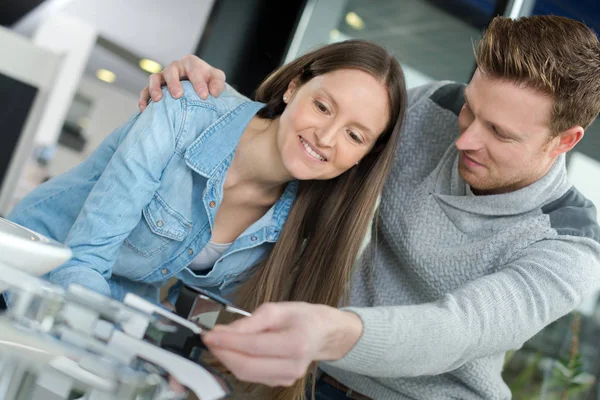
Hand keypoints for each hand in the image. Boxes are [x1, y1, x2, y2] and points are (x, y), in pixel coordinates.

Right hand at [139, 55, 226, 111]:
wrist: (199, 85)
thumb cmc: (208, 81)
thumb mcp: (217, 78)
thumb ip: (218, 83)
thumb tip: (213, 93)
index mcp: (191, 63)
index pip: (193, 70)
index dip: (198, 83)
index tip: (204, 96)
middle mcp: (175, 67)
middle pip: (170, 71)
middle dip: (173, 83)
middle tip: (178, 96)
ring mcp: (163, 77)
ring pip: (155, 78)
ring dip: (154, 88)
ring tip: (158, 100)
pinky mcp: (155, 87)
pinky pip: (145, 91)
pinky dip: (144, 98)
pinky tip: (144, 109)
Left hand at [202, 302, 362, 386]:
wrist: (323, 333)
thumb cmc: (302, 317)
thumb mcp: (277, 310)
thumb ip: (250, 322)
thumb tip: (223, 332)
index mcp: (296, 344)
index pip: (253, 347)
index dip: (227, 342)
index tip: (209, 334)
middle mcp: (293, 366)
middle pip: (247, 367)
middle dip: (223, 354)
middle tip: (209, 340)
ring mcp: (287, 378)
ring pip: (246, 375)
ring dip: (227, 359)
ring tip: (218, 343)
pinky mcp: (280, 383)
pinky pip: (252, 376)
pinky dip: (238, 364)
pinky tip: (233, 351)